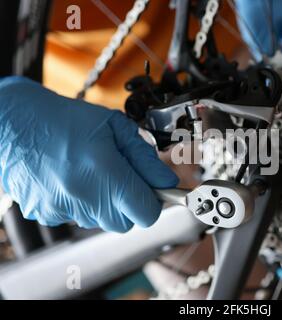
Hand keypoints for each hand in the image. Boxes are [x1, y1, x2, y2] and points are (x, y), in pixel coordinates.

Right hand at [0, 76, 178, 231]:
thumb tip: (166, 181)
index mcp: (104, 171)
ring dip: (104, 204)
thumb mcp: (115, 128)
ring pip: (100, 221)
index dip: (153, 202)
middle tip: (121, 177)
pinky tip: (72, 179)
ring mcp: (62, 208)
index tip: (151, 190)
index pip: (146, 213)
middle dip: (129, 204)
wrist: (14, 122)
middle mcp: (83, 196)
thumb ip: (145, 158)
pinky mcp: (45, 214)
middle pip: (125, 222)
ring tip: (92, 173)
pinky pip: (77, 217)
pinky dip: (81, 204)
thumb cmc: (64, 119)